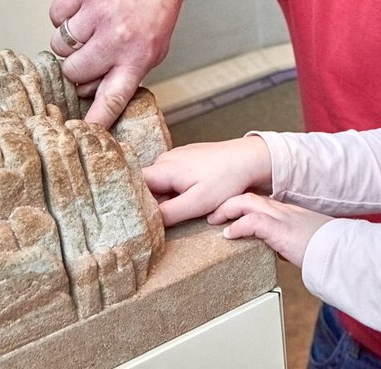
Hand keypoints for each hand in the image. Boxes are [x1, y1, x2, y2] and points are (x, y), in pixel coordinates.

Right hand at [49, 0, 187, 127]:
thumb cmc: (150, 17)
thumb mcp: (150, 52)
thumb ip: (123, 76)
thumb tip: (89, 99)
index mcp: (137, 59)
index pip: (113, 98)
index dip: (96, 118)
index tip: (83, 132)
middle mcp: (119, 38)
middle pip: (73, 72)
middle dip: (76, 66)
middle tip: (90, 51)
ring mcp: (100, 13)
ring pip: (58, 46)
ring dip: (68, 41)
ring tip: (89, 28)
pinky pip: (54, 16)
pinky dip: (62, 15)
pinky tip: (82, 9)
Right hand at [142, 137, 272, 226]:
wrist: (249, 159)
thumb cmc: (226, 179)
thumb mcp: (197, 203)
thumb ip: (169, 213)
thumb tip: (146, 223)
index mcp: (163, 168)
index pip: (133, 185)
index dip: (131, 202)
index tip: (133, 220)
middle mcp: (165, 160)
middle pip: (145, 186)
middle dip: (149, 204)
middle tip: (157, 222)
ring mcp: (176, 159)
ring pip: (160, 184)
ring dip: (165, 199)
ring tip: (177, 212)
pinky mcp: (187, 161)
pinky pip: (172, 179)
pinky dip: (175, 192)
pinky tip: (188, 201)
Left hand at [211, 194, 331, 267]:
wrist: (340, 251)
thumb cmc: (325, 249)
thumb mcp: (302, 242)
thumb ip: (287, 241)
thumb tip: (279, 251)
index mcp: (287, 211)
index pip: (259, 199)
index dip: (240, 202)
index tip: (227, 209)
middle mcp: (282, 209)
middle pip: (248, 195)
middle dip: (227, 202)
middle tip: (213, 213)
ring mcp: (281, 217)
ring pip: (246, 202)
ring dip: (226, 210)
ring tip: (214, 220)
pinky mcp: (280, 229)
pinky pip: (252, 221)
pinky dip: (237, 226)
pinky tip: (228, 234)